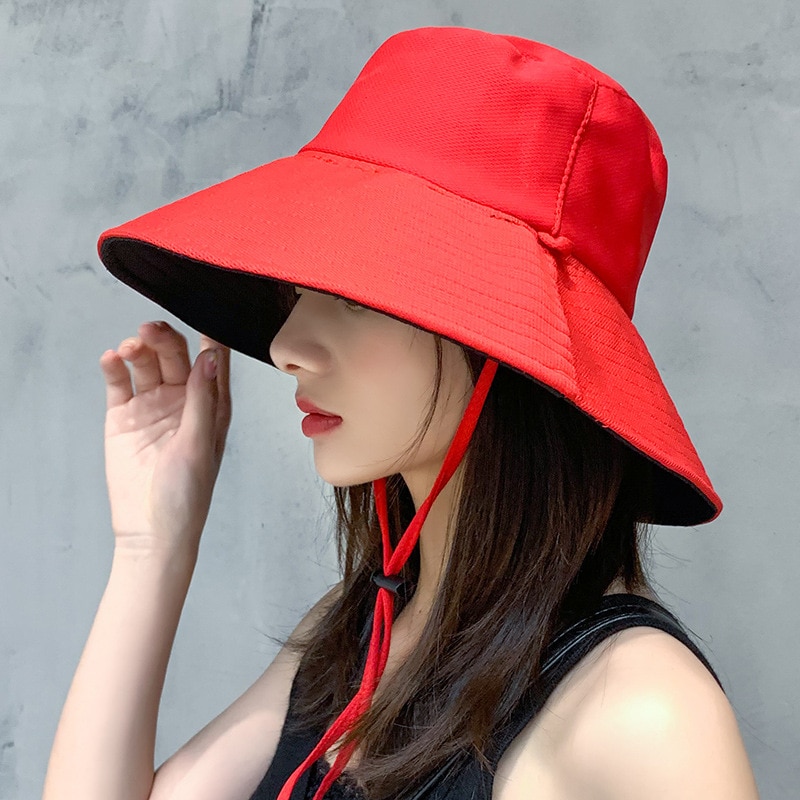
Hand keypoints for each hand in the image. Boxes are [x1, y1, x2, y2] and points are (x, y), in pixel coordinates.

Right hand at [99, 321, 230, 554]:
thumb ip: (202, 399)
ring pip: (148, 365)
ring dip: (140, 350)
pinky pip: (120, 383)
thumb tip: (210, 357)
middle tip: (150, 331)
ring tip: (131, 348)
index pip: (214, 363)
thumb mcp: (199, 444)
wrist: (149, 529)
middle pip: (176, 357)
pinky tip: (113, 359)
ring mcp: (153, 406)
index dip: (208, 337)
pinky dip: (115, 368)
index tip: (200, 313)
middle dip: (165, 340)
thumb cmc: (186, 493)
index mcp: (212, 406)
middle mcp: (183, 400)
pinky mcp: (124, 416)